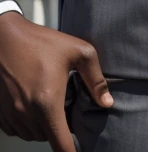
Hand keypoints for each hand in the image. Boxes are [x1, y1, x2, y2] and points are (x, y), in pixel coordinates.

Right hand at [0, 10, 112, 149]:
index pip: (61, 144)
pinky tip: (34, 104)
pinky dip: (27, 124)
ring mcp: (11, 114)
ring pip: (32, 135)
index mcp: (47, 102)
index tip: (79, 150)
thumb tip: (107, 103)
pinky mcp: (1, 113)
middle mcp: (26, 113)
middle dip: (59, 129)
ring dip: (43, 126)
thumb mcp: (78, 52)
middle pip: (47, 138)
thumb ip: (95, 79)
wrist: (7, 37)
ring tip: (50, 102)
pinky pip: (17, 130)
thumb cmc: (41, 42)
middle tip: (65, 107)